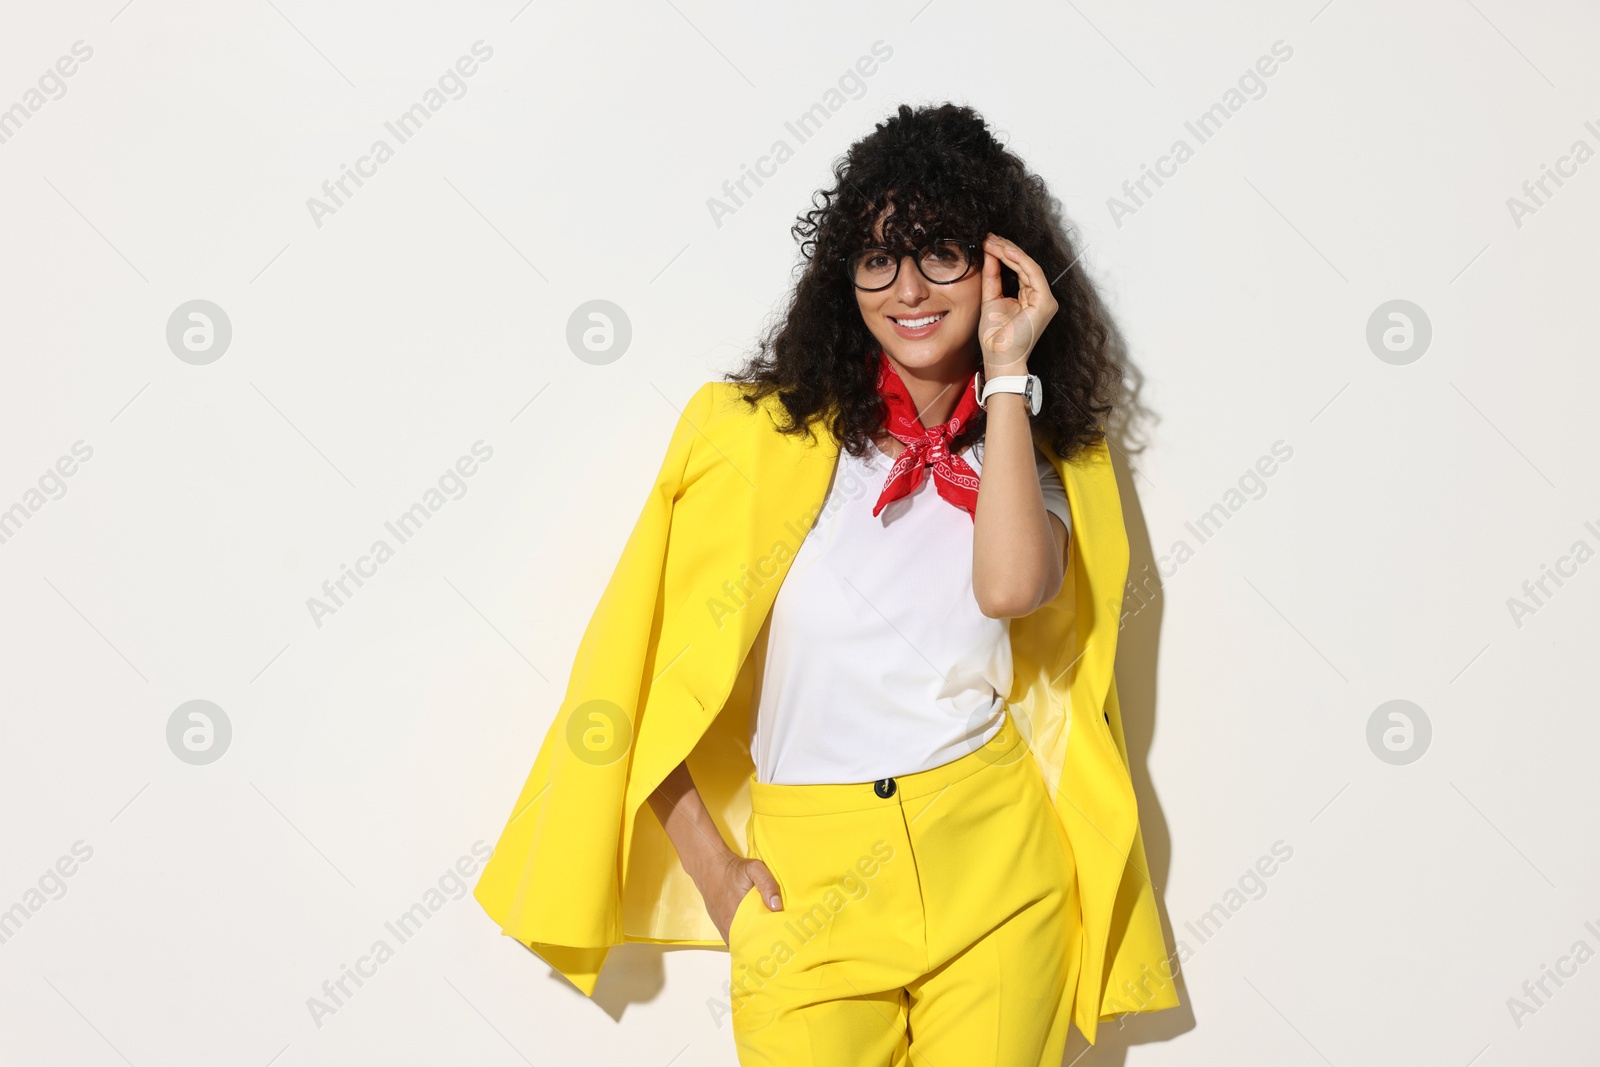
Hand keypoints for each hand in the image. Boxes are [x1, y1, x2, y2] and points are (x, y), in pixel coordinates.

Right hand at [701, 853, 782, 943]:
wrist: (709, 868)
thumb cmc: (733, 869)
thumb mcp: (754, 869)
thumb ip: (768, 885)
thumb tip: (777, 907)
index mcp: (738, 915)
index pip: (758, 938)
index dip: (771, 940)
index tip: (782, 940)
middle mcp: (729, 926)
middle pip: (750, 944)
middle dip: (764, 945)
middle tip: (778, 942)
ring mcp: (723, 928)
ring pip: (741, 944)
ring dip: (753, 944)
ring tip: (768, 941)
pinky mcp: (721, 926)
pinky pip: (734, 940)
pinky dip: (743, 941)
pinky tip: (754, 937)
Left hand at [979, 232, 1057, 378]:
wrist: (998, 357)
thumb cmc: (995, 336)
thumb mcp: (990, 298)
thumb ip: (992, 275)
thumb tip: (989, 253)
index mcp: (1029, 297)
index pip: (1018, 268)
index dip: (1003, 253)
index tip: (987, 242)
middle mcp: (1039, 296)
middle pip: (1024, 265)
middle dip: (1006, 248)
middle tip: (989, 237)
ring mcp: (1044, 299)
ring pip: (1028, 266)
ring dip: (1009, 251)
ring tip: (992, 241)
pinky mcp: (1045, 302)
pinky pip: (1032, 273)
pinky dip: (1018, 260)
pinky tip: (1004, 251)